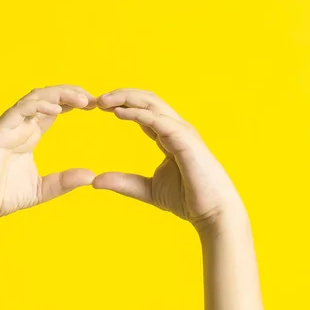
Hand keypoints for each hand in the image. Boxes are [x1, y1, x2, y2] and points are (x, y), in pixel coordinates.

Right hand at [0, 85, 96, 222]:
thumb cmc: (3, 196)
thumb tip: (91, 176)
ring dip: (59, 95)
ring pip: (35, 98)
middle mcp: (19, 125)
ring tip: (82, 100)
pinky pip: (18, 111)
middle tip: (94, 99)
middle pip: (47, 97)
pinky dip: (38, 106)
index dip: (74, 102)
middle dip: (71, 93)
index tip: (96, 105)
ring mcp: (8, 126)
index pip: (54, 107)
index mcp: (30, 134)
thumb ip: (64, 181)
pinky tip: (57, 110)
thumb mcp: (42, 189)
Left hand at [93, 88, 246, 232]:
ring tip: (103, 100)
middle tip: (97, 99)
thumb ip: (123, 183)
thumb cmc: (188, 200)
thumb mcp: (147, 190)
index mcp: (168, 136)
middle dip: (122, 95)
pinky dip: (138, 114)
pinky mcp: (185, 140)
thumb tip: (95, 181)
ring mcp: (182, 132)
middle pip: (147, 100)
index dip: (121, 105)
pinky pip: (158, 120)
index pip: (143, 111)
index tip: (97, 106)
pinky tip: (119, 113)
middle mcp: (176, 128)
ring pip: (152, 104)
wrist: (214, 214)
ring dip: (127, 98)